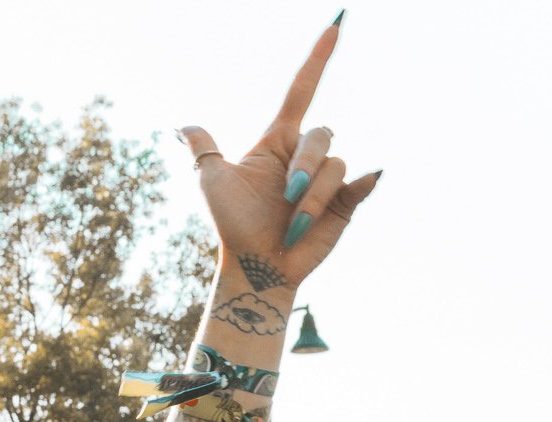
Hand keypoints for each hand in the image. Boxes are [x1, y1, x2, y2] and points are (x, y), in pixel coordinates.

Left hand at [179, 21, 378, 287]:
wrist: (256, 267)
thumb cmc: (233, 226)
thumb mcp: (212, 180)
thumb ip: (204, 148)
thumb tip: (182, 126)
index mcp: (278, 143)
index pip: (301, 91)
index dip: (316, 59)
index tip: (335, 24)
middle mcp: (305, 158)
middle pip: (320, 135)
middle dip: (304, 165)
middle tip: (287, 195)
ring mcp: (326, 182)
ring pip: (334, 165)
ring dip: (313, 196)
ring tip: (295, 224)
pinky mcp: (345, 205)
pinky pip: (360, 183)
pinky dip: (364, 182)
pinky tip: (369, 180)